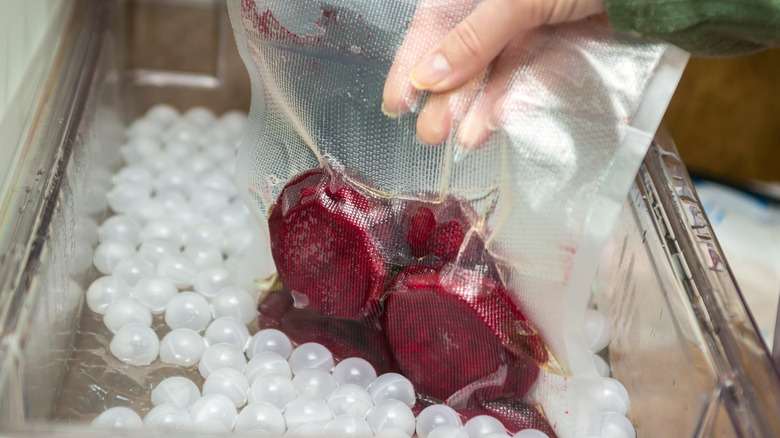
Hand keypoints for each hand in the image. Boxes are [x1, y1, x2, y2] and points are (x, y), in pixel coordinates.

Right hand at [382, 0, 605, 145]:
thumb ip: (474, 36)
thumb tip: (428, 75)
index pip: (436, 17)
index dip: (414, 59)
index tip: (399, 100)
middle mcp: (505, 2)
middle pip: (462, 50)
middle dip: (445, 94)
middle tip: (429, 133)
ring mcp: (534, 23)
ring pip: (493, 69)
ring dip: (474, 106)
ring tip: (459, 139)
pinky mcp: (560, 46)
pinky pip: (527, 77)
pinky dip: (509, 102)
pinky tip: (490, 126)